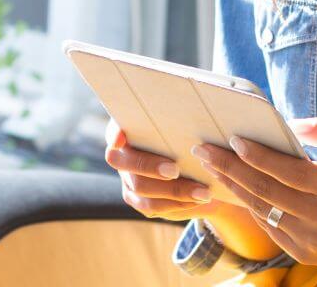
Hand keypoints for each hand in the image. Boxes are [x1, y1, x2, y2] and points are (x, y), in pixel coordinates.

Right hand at [102, 117, 224, 221]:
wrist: (194, 163)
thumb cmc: (187, 134)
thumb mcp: (182, 124)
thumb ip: (177, 118)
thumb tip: (187, 109)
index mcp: (129, 129)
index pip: (114, 129)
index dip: (115, 134)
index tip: (121, 140)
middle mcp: (122, 154)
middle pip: (127, 163)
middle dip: (150, 167)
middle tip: (175, 170)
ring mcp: (127, 178)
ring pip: (141, 189)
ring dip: (174, 191)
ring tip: (202, 192)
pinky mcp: (137, 198)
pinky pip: (151, 207)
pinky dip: (176, 204)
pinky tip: (197, 200)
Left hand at [191, 116, 316, 271]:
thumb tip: (291, 124)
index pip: (284, 170)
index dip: (256, 155)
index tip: (233, 138)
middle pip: (263, 190)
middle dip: (229, 168)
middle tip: (203, 150)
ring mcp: (309, 238)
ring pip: (261, 209)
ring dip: (233, 186)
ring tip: (212, 166)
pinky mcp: (304, 252)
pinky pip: (269, 226)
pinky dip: (249, 206)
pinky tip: (235, 188)